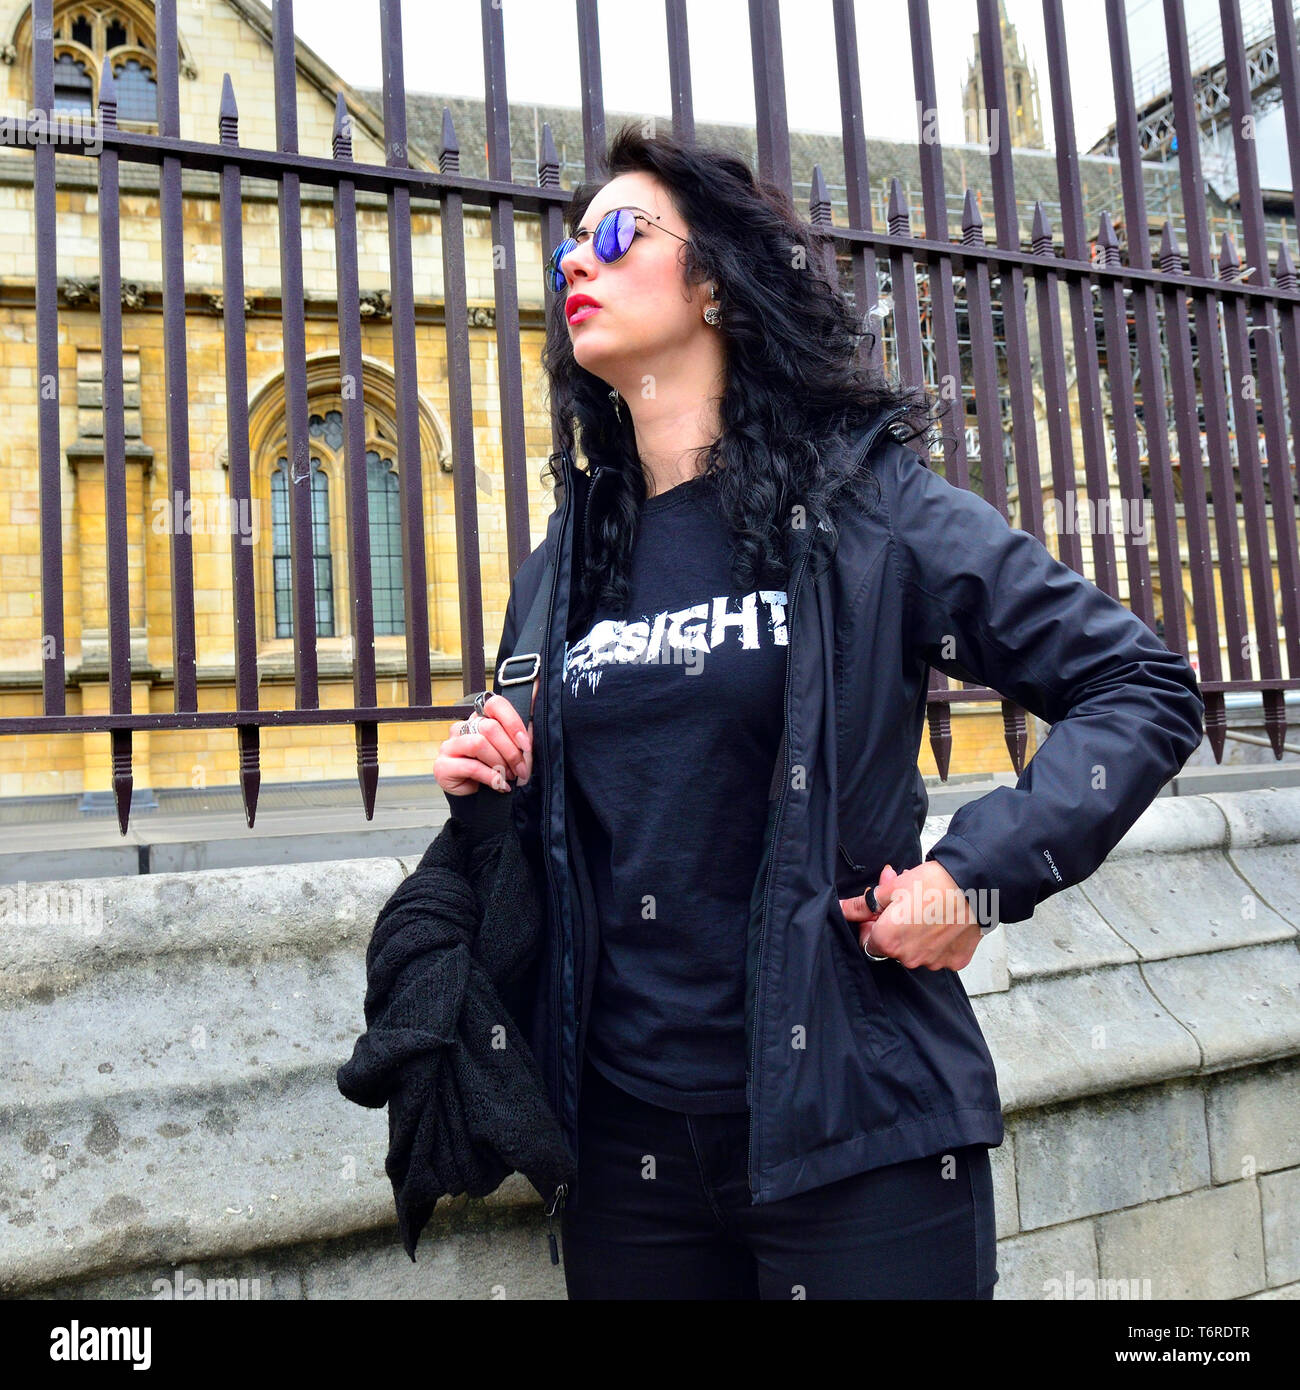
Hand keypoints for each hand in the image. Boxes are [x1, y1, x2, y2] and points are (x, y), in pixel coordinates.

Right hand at [434, 675, 537, 795]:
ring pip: (479, 744)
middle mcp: (462, 728)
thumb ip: (520, 737)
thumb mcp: (511, 752)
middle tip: (521, 769)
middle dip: (511, 751)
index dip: (513, 722)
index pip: (495, 704)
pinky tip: (500, 785)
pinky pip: (471, 766)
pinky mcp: (442, 765)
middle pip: (490, 727)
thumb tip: (534, 719)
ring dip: (499, 763)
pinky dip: (491, 777)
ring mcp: (450, 745)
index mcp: (479, 719)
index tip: (526, 745)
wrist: (477, 798)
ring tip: (508, 777)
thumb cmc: (495, 771)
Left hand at [839, 860, 983, 970]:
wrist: (975, 886)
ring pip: (917, 952)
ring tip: (928, 910)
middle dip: (895, 927)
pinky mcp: (955, 961)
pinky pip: (940, 954)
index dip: (872, 924)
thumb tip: (844, 908)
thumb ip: (863, 904)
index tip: (881, 911)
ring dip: (917, 935)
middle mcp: (909, 958)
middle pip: (893, 948)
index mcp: (888, 941)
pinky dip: (940, 941)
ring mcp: (933, 962)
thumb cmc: (933, 884)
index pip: (868, 941)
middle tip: (906, 904)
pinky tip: (944, 922)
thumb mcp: (891, 889)